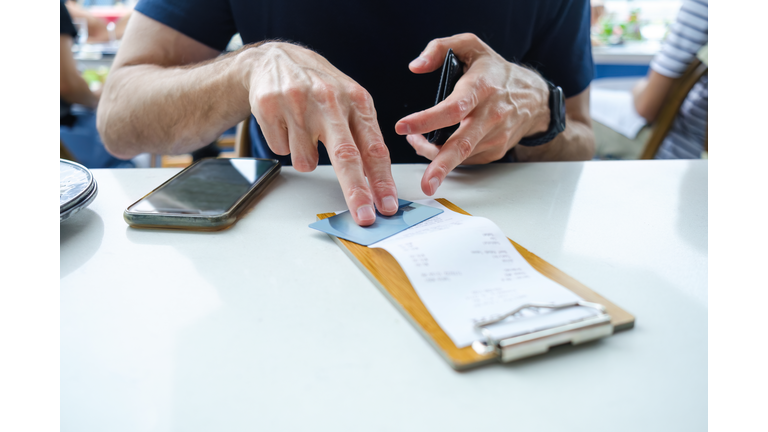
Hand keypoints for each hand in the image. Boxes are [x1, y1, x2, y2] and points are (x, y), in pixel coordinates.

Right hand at [245, 42, 397, 225]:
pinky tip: (286, 123)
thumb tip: (375, 184)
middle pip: (346, 155)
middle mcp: (330, 100)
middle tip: (363, 217)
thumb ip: (364, 138)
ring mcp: (298, 103)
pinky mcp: (270, 107)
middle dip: (356, 191)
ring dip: (305, 157)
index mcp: (357, 100)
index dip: (382, 181)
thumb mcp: (350, 103)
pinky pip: (281, 150)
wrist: (276, 59)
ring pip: (305, 161)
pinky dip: (285, 144)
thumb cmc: (320, 88)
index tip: (387, 206)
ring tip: (304, 132)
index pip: (374, 148)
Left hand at [395, 33, 550, 195]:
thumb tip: (416, 66)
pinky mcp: (495, 150)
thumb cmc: (495, 71)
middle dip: (442, 165)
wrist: (533, 97)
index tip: (403, 127)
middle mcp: (491, 114)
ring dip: (433, 156)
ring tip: (416, 142)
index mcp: (482, 87)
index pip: (453, 107)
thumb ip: (439, 48)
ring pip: (460, 154)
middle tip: (426, 184)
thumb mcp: (470, 46)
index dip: (427, 119)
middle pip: (463, 144)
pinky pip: (466, 159)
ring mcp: (495, 136)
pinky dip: (447, 157)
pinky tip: (437, 146)